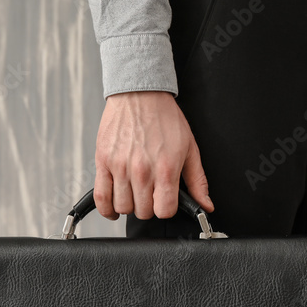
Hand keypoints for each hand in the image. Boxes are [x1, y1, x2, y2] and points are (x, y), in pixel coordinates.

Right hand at [93, 91, 212, 220]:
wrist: (140, 95)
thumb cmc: (164, 118)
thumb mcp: (189, 148)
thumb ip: (197, 181)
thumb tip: (205, 205)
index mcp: (165, 168)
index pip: (164, 210)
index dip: (166, 209)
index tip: (164, 201)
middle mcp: (141, 170)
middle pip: (143, 212)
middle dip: (148, 207)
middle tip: (150, 193)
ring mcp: (120, 167)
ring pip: (122, 207)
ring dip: (129, 205)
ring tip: (134, 194)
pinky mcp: (103, 162)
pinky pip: (101, 197)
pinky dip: (107, 209)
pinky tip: (114, 207)